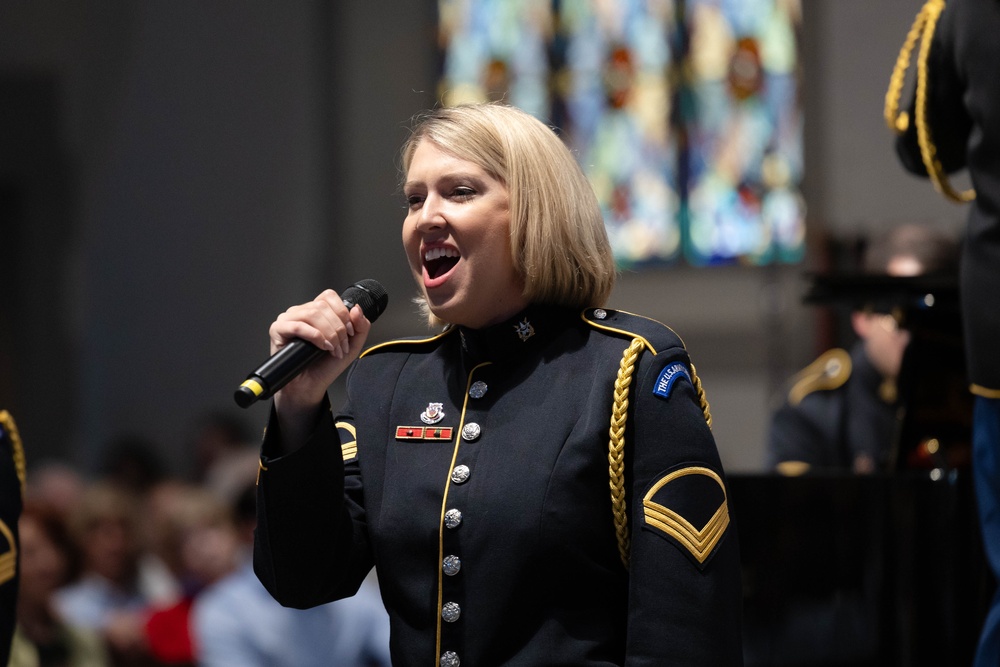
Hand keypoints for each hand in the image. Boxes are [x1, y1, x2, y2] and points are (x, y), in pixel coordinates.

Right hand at [268, 290, 371, 438]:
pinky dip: (314, 336)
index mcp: (316, 311)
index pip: (329, 296)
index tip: (349, 332)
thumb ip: (360, 326)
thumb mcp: (351, 345)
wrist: (310, 385)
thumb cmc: (325, 365)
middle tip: (340, 346)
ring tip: (332, 349)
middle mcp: (301, 312)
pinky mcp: (278, 330)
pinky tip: (321, 347)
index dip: (342, 312)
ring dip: (328, 334)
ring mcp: (288, 319)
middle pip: (322, 306)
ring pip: (312, 314)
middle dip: (338, 329)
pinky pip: (297, 325)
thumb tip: (356, 308)